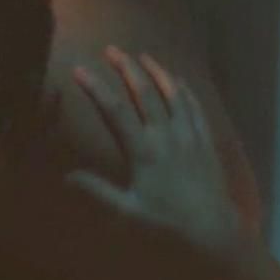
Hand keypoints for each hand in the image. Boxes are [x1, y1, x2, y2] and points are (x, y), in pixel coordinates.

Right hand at [67, 47, 243, 263]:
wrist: (213, 231)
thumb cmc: (167, 224)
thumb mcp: (126, 213)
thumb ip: (97, 192)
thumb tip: (66, 176)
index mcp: (143, 151)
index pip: (115, 110)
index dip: (96, 88)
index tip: (80, 69)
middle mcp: (166, 135)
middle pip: (144, 92)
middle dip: (126, 67)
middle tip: (111, 49)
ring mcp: (189, 135)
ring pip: (172, 93)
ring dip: (156, 71)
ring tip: (143, 56)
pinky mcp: (205, 140)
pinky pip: (195, 107)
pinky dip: (184, 89)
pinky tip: (178, 80)